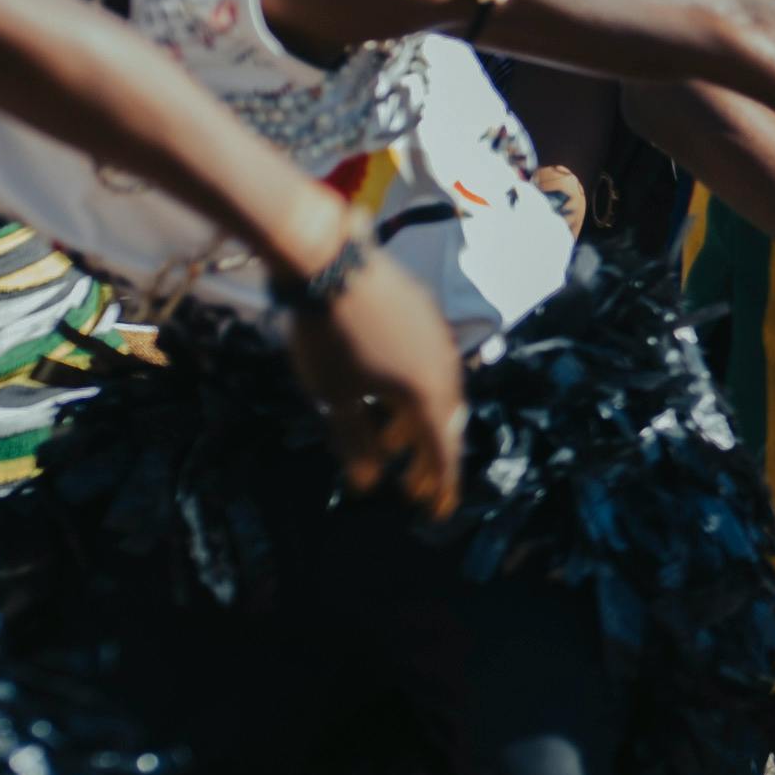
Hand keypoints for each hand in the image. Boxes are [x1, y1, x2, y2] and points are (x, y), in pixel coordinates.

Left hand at [284, 245, 472, 520]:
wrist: (329, 263)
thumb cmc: (329, 339)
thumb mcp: (336, 397)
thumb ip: (356, 441)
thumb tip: (371, 481)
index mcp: (427, 394)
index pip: (442, 452)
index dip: (442, 485)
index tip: (437, 512)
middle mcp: (445, 367)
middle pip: (446, 422)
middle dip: (431, 457)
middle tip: (414, 485)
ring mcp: (439, 337)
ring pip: (440, 390)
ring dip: (421, 421)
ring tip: (393, 439)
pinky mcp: (427, 313)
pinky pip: (432, 363)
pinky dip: (417, 388)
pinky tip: (391, 389)